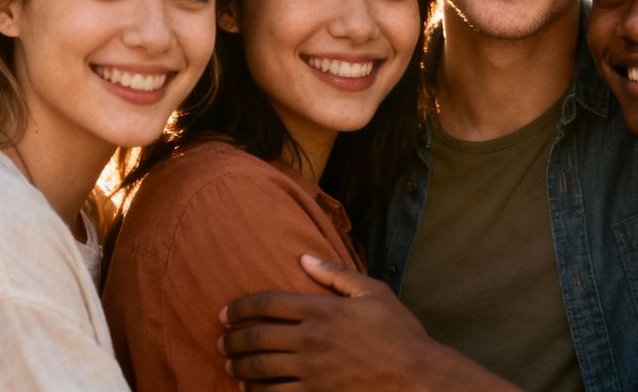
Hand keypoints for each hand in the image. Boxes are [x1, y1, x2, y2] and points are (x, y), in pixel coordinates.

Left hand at [219, 255, 516, 391]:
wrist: (416, 377)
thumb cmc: (399, 333)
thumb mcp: (374, 293)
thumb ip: (336, 274)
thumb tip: (304, 258)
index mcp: (323, 309)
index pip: (268, 303)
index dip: (240, 307)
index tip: (225, 312)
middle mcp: (312, 339)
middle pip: (256, 337)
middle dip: (232, 338)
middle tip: (221, 340)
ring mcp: (312, 371)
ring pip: (260, 368)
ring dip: (238, 366)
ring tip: (230, 364)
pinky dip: (257, 391)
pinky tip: (251, 388)